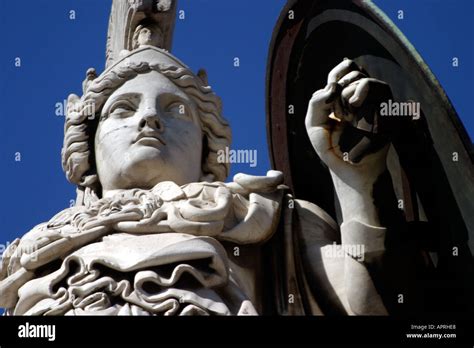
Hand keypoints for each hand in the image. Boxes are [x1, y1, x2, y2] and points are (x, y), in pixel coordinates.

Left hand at [305, 58, 389, 186]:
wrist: (350, 168)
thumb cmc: (331, 147)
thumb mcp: (315, 124)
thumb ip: (316, 102)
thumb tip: (333, 86)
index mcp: (345, 95)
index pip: (345, 70)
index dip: (338, 73)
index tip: (331, 97)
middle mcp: (364, 96)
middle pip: (353, 73)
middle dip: (340, 92)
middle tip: (339, 115)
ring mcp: (377, 102)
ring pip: (364, 81)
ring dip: (349, 97)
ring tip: (347, 117)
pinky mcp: (388, 110)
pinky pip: (376, 91)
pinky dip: (360, 98)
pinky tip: (354, 113)